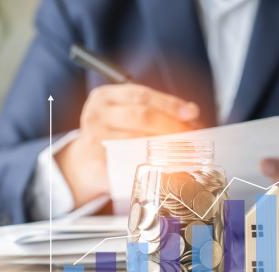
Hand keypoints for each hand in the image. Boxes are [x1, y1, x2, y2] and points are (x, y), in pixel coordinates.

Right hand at [56, 84, 199, 207]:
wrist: (85, 162)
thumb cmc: (116, 134)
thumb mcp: (130, 114)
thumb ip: (157, 110)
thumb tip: (192, 114)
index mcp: (105, 96)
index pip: (142, 95)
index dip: (169, 103)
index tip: (191, 112)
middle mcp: (96, 115)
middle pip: (141, 116)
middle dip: (172, 125)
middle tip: (193, 136)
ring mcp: (94, 141)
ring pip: (138, 141)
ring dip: (167, 147)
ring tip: (187, 151)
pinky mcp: (98, 166)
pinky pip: (131, 165)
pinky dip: (152, 165)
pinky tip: (169, 167)